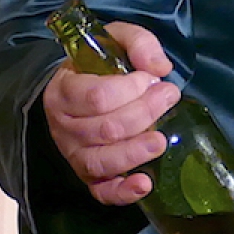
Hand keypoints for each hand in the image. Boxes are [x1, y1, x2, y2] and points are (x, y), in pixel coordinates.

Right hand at [42, 20, 177, 206]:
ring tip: (161, 140)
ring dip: (135, 152)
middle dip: (144, 114)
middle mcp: (64, 127)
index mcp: (64, 91)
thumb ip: (138, 43)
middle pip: (105, 129)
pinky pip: (101, 192)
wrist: (78, 89)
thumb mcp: (115, 40)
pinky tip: (145, 184)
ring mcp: (74, 155)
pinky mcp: (88, 177)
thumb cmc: (98, 66)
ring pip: (102, 161)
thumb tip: (159, 68)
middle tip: (169, 97)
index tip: (153, 79)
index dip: (130, 89)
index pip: (97, 96)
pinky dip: (122, 193)